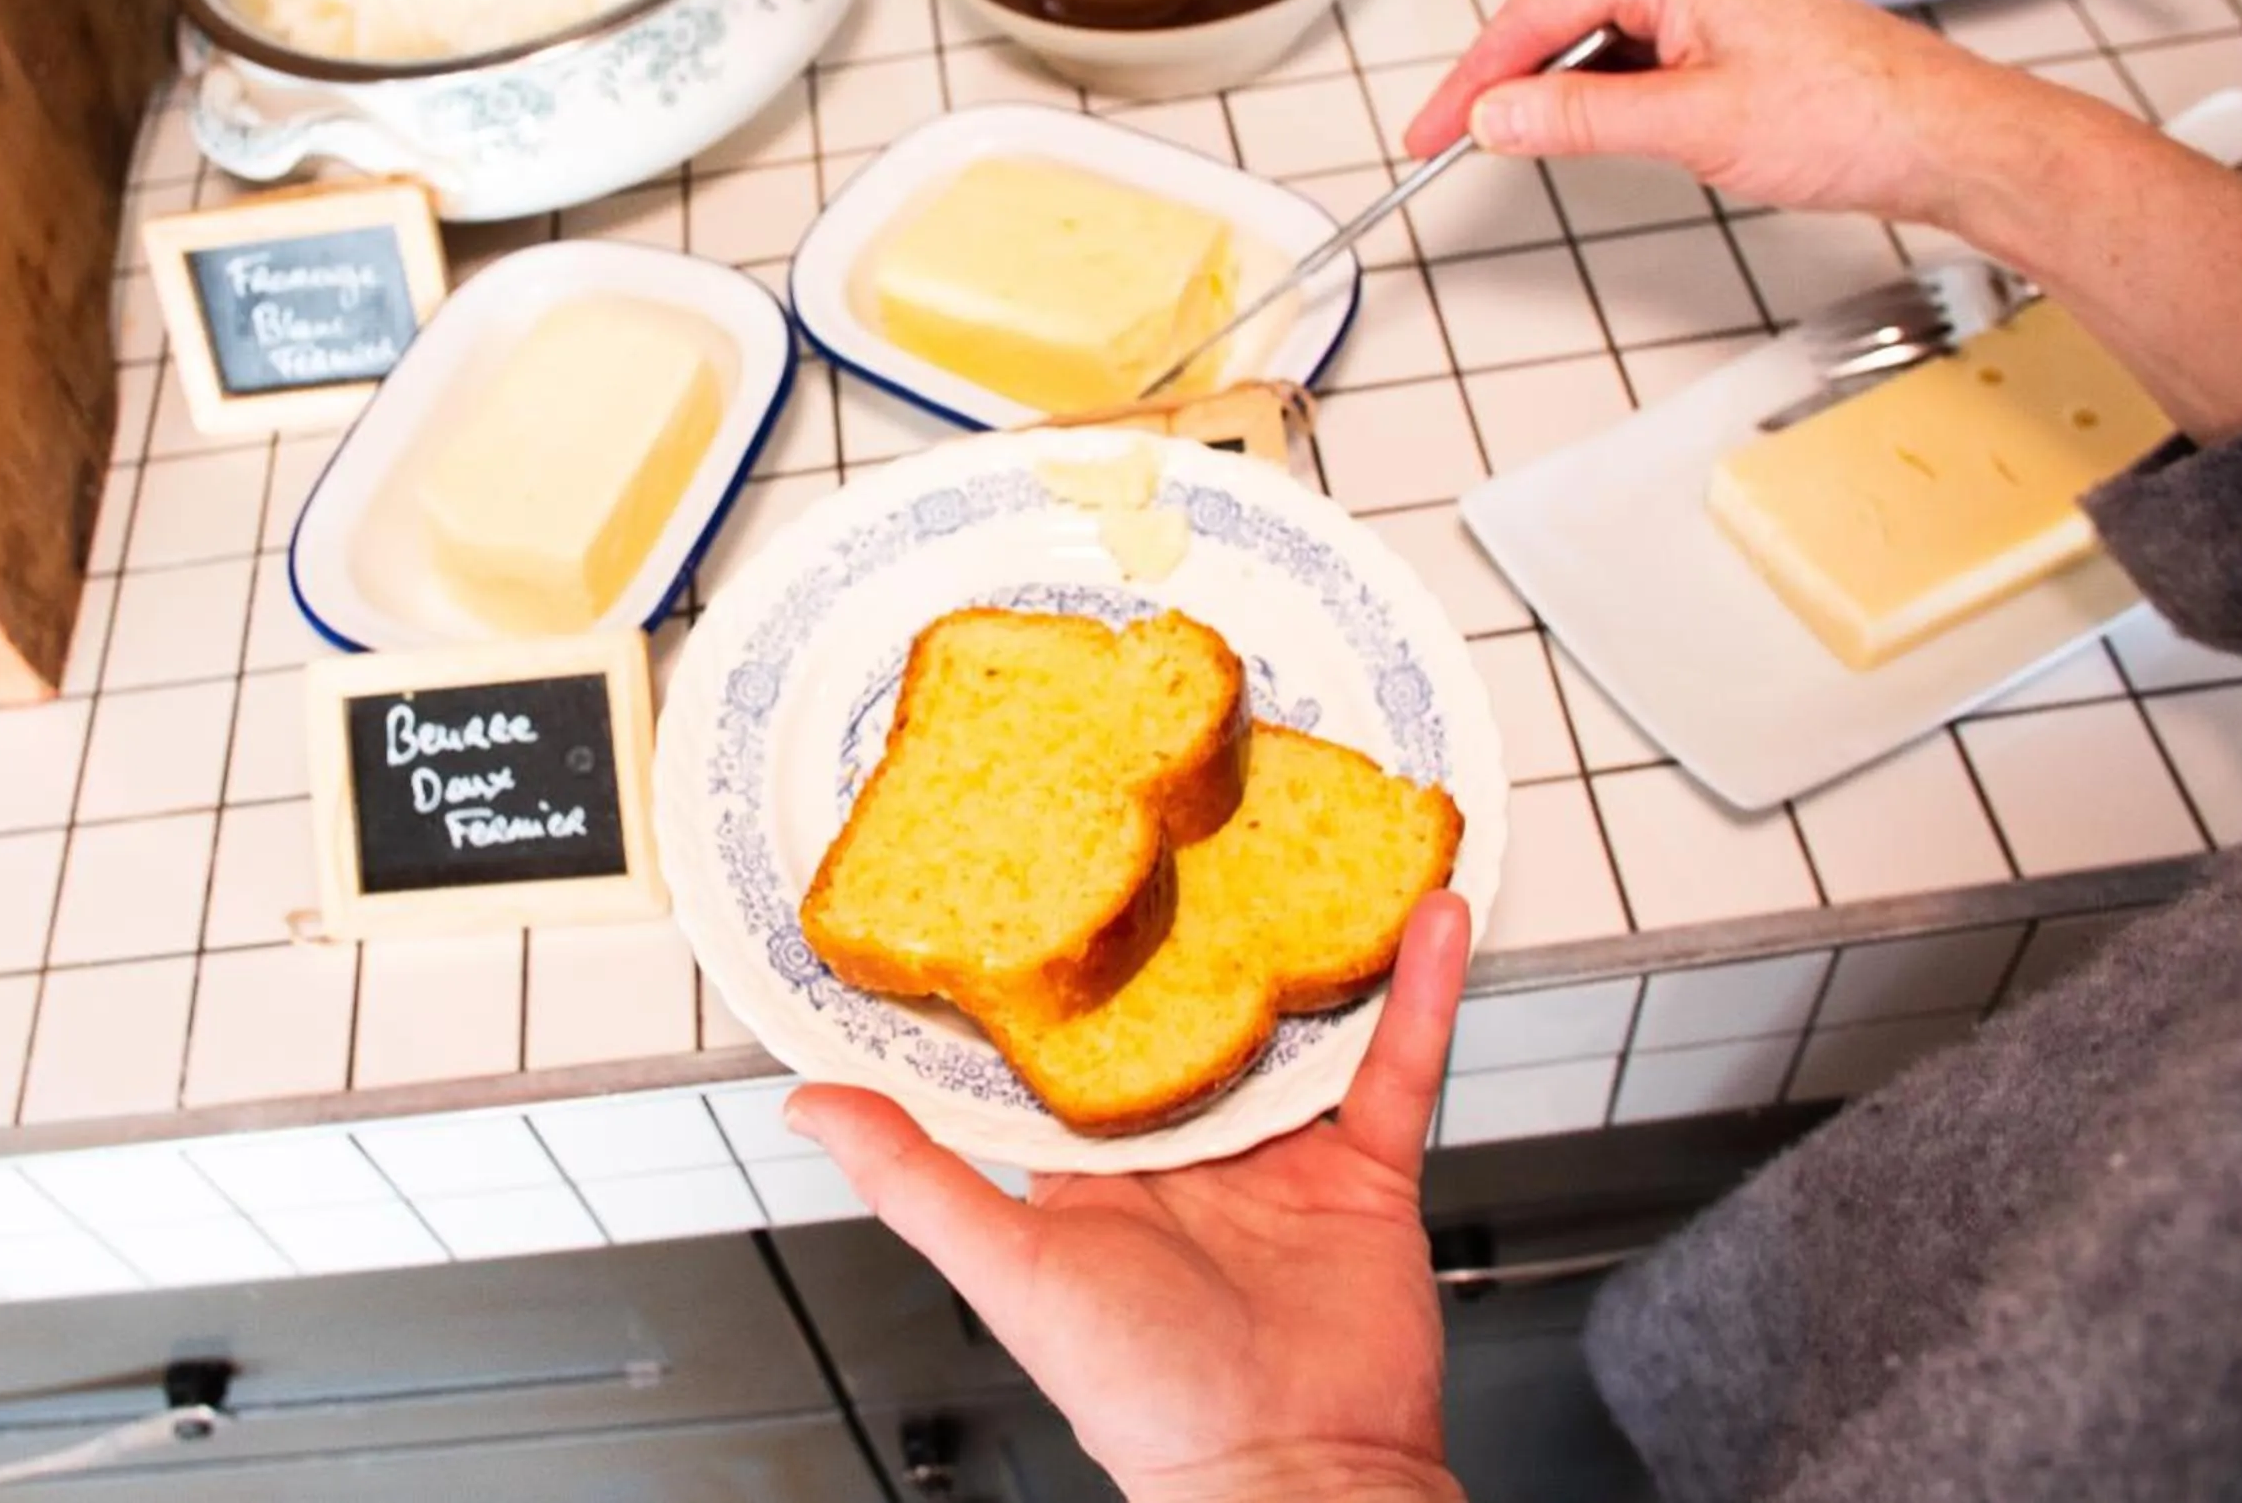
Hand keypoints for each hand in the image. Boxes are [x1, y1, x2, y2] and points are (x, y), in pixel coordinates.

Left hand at [784, 893, 1472, 1502]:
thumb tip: (808, 1103)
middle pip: (1191, 1004)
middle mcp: (1185, 1145)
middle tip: (1189, 805)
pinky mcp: (1364, 1169)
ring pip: (1295, 1017)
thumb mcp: (1009, 1269)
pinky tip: (1433, 916)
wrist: (1293, 1474)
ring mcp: (1279, 1151)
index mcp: (1095, 1160)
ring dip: (1310, 933)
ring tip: (1308, 834)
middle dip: (1193, 919)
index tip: (1050, 853)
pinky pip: (1397, 1063)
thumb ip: (916, 1180)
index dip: (1068, 951)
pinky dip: (1422, 990)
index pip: (1075, 1031)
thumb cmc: (1142, 1398)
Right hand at [1403, 0, 2038, 226]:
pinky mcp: (1716, 21)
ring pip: (1587, 28)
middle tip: (1459, 139)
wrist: (1939, 137)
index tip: (1431, 131)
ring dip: (1553, 85)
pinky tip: (1591, 125)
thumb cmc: (1852, 115)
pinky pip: (1626, 44)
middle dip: (1503, 75)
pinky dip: (1595, 87)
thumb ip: (1578, 119)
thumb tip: (1494, 118)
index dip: (1473, 79)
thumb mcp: (1692, 127)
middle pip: (1550, 6)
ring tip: (1528, 142)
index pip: (1535, 12)